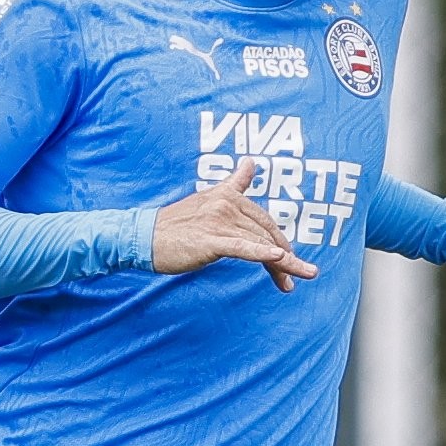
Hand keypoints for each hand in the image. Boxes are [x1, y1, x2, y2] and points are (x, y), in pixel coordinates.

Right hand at [152, 158, 319, 293]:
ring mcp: (220, 222)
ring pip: (260, 244)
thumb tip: (251, 161)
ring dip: (282, 266)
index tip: (290, 259)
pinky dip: (263, 253)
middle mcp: (227, 204)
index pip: (264, 220)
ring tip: (291, 284)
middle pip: (266, 234)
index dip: (280, 240)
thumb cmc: (175, 224)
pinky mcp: (212, 240)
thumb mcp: (207, 198)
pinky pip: (243, 248)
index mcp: (228, 195)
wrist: (144, 237)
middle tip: (300, 275)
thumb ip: (234, 183)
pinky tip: (280, 258)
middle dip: (286, 257)